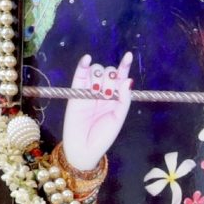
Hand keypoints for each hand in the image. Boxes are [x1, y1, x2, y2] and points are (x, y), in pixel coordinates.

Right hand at [58, 52, 133, 172]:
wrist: (83, 147)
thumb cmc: (103, 136)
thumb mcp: (118, 119)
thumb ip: (123, 100)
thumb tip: (127, 80)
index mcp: (116, 98)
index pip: (121, 77)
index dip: (124, 65)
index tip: (128, 55)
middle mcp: (103, 92)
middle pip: (108, 72)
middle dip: (110, 78)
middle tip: (106, 94)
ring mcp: (89, 90)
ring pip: (96, 71)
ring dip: (99, 76)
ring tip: (97, 92)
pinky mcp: (75, 91)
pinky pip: (79, 74)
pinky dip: (83, 65)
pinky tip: (87, 60)